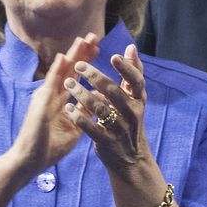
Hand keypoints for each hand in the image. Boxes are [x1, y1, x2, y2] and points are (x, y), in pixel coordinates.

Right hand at [7, 35, 98, 176]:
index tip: (100, 49)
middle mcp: (53, 94)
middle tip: (94, 36)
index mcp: (61, 100)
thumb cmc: (50, 147)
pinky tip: (64, 57)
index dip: (87, 62)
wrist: (31, 160)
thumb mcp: (74, 128)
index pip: (76, 76)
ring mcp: (45, 96)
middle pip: (70, 68)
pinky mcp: (40, 103)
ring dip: (72, 54)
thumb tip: (97, 104)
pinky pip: (51, 83)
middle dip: (82, 52)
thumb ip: (83, 114)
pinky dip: (57, 70)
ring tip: (83, 39)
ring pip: (61, 70)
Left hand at [65, 44, 151, 172]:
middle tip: (79, 65)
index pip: (136, 81)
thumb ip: (132, 74)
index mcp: (139, 101)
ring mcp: (120, 129)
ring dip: (82, 94)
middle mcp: (132, 114)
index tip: (113, 56)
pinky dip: (79, 117)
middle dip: (95, 76)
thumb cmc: (130, 122)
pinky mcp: (107, 142)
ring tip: (69, 83)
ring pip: (100, 108)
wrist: (132, 160)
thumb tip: (131, 47)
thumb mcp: (135, 99)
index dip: (127, 68)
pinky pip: (91, 128)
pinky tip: (68, 108)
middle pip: (114, 92)